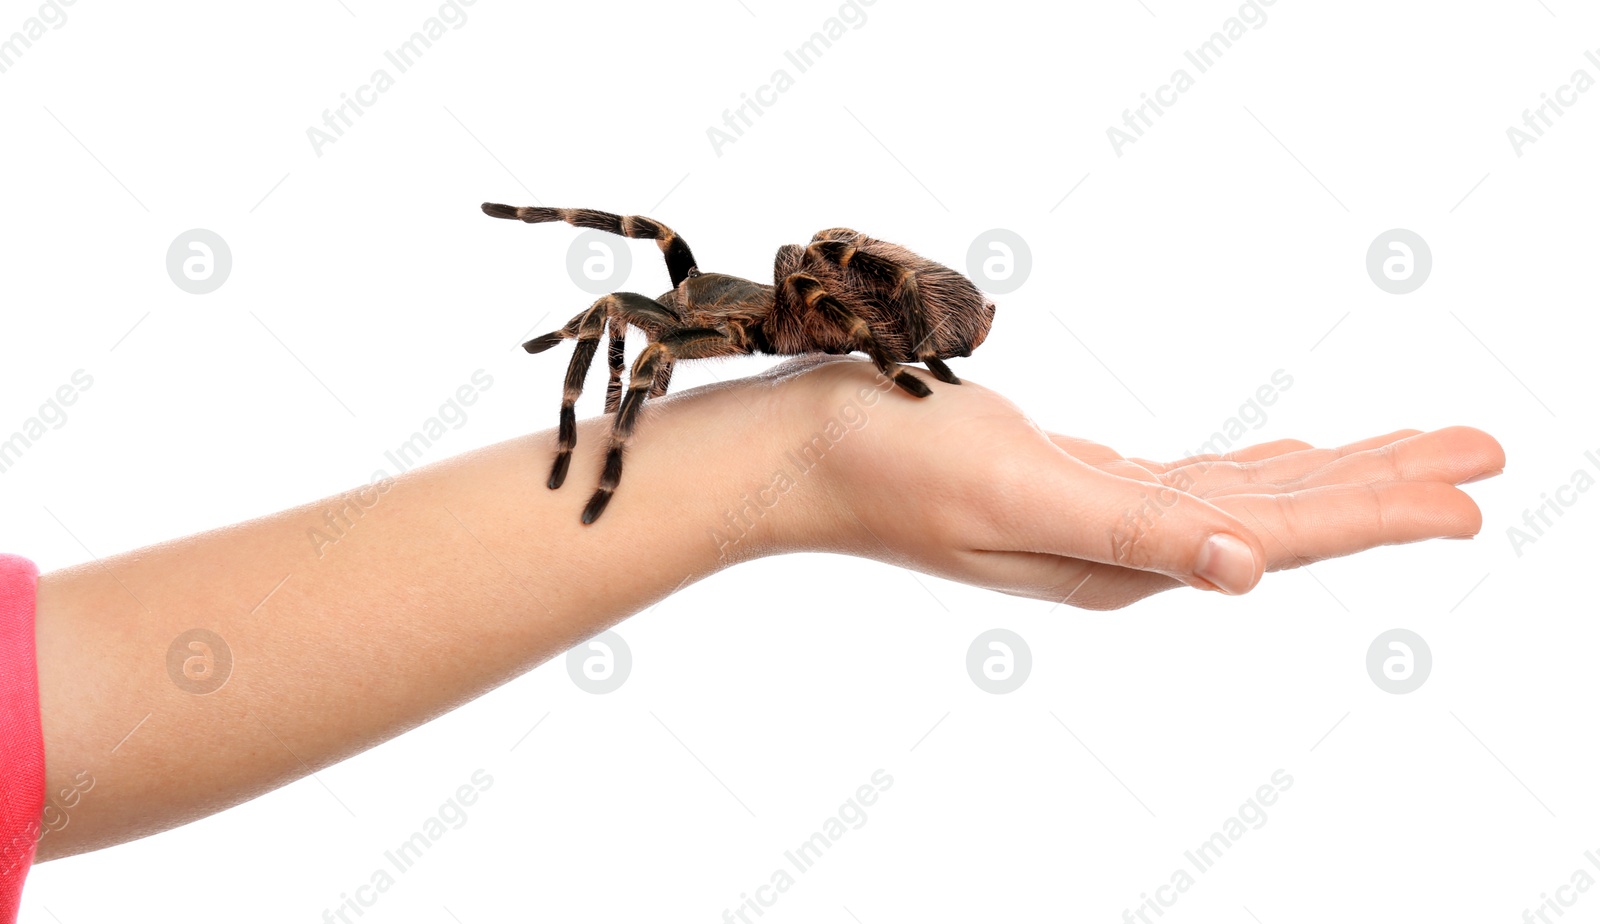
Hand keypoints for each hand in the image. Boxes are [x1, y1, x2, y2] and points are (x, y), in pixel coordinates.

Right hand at [753, 357, 1502, 609]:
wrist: (810, 452)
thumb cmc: (898, 464)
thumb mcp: (1020, 493)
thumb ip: (1137, 531)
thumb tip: (1245, 569)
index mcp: (1122, 556)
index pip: (1278, 532)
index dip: (1378, 510)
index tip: (1469, 492)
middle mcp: (1126, 548)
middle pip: (1284, 513)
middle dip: (1387, 483)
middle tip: (1486, 451)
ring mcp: (1102, 518)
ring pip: (1249, 492)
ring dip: (1338, 469)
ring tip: (1419, 447)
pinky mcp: (1079, 485)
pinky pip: (1196, 478)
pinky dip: (1260, 466)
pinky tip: (1291, 454)